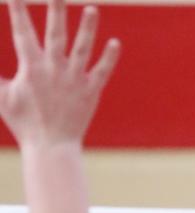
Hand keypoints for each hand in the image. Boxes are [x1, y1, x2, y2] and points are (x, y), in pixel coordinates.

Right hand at [0, 0, 119, 148]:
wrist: (51, 149)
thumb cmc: (25, 124)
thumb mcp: (3, 98)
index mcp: (31, 68)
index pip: (23, 33)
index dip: (18, 11)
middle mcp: (54, 70)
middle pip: (55, 35)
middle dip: (56, 10)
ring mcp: (73, 81)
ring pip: (81, 50)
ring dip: (87, 29)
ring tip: (92, 9)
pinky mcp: (90, 92)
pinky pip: (101, 73)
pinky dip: (109, 59)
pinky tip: (115, 43)